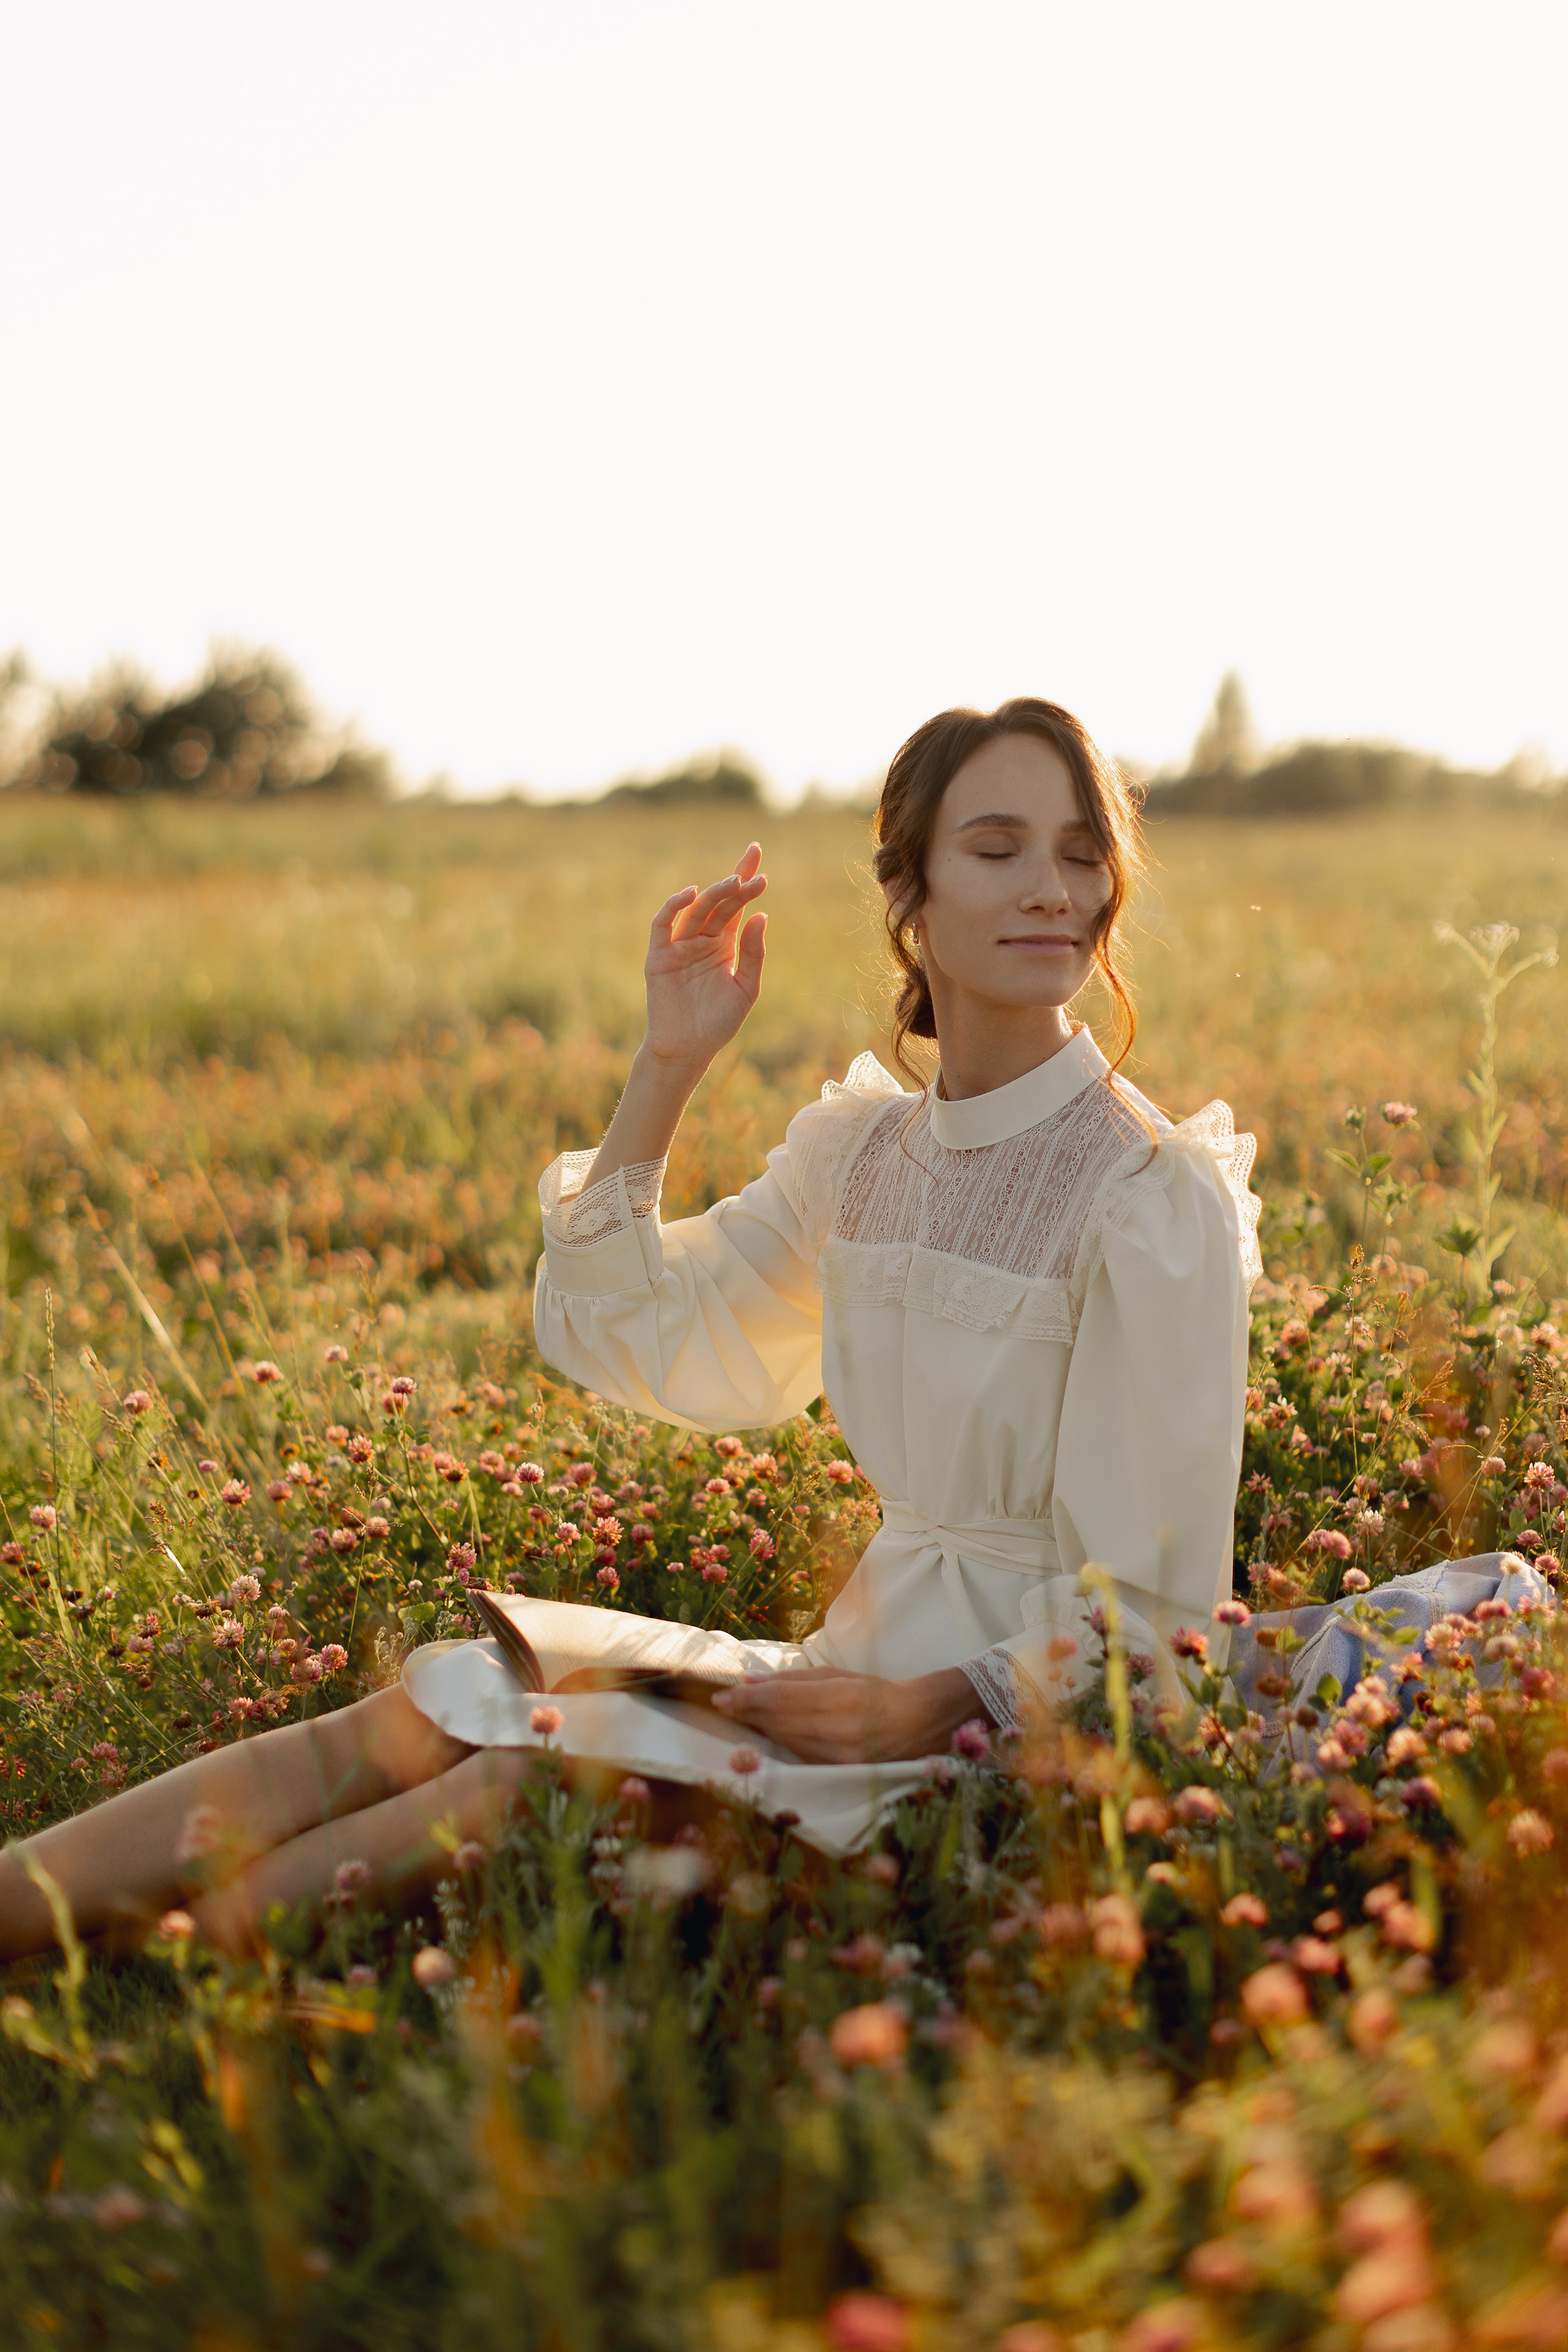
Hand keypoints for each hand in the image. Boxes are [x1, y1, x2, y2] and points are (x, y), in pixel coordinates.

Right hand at [643, 843, 767, 1075]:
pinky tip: (691, 894)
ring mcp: (679, 945)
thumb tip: (761, 916)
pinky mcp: (659, 956)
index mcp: (724, 944)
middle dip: (736, 885)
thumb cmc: (718, 1022)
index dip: (745, 878)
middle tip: (755, 875)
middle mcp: (702, 939)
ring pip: (696, 910)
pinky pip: (662, 925)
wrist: (689, 1049)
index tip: (757, 853)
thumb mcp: (746, 988)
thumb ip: (753, 953)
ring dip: (714, 894)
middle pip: (719, 903)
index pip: (736, 904)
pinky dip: (673, 907)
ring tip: (734, 883)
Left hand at [711, 1664, 979, 1764]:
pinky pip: (799, 1755)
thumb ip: (796, 1679)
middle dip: (747, 1713)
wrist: (921, 1726)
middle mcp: (839, 1732)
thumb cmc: (880, 1693)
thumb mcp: (841, 1676)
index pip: (783, 1699)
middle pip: (780, 1722)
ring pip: (785, 1741)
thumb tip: (752, 1682)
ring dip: (758, 1729)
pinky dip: (780, 1742)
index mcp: (842, 1699)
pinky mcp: (839, 1773)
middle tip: (721, 1704)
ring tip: (738, 1715)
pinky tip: (766, 1733)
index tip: (723, 1696)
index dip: (749, 1699)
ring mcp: (838, 1757)